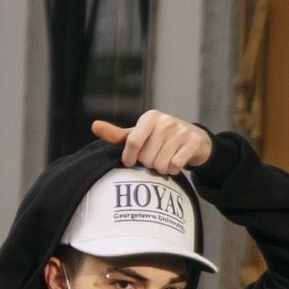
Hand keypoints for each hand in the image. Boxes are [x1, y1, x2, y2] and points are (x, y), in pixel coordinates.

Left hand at [91, 111, 212, 174]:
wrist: (194, 139)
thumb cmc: (159, 139)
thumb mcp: (138, 134)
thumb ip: (117, 135)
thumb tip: (94, 125)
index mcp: (149, 118)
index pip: (132, 142)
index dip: (130, 158)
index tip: (131, 162)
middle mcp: (165, 121)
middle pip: (146, 158)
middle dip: (148, 164)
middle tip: (154, 158)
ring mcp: (180, 131)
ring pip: (161, 164)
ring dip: (161, 169)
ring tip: (164, 161)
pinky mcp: (193, 142)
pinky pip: (175, 165)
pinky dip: (174, 170)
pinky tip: (175, 163)